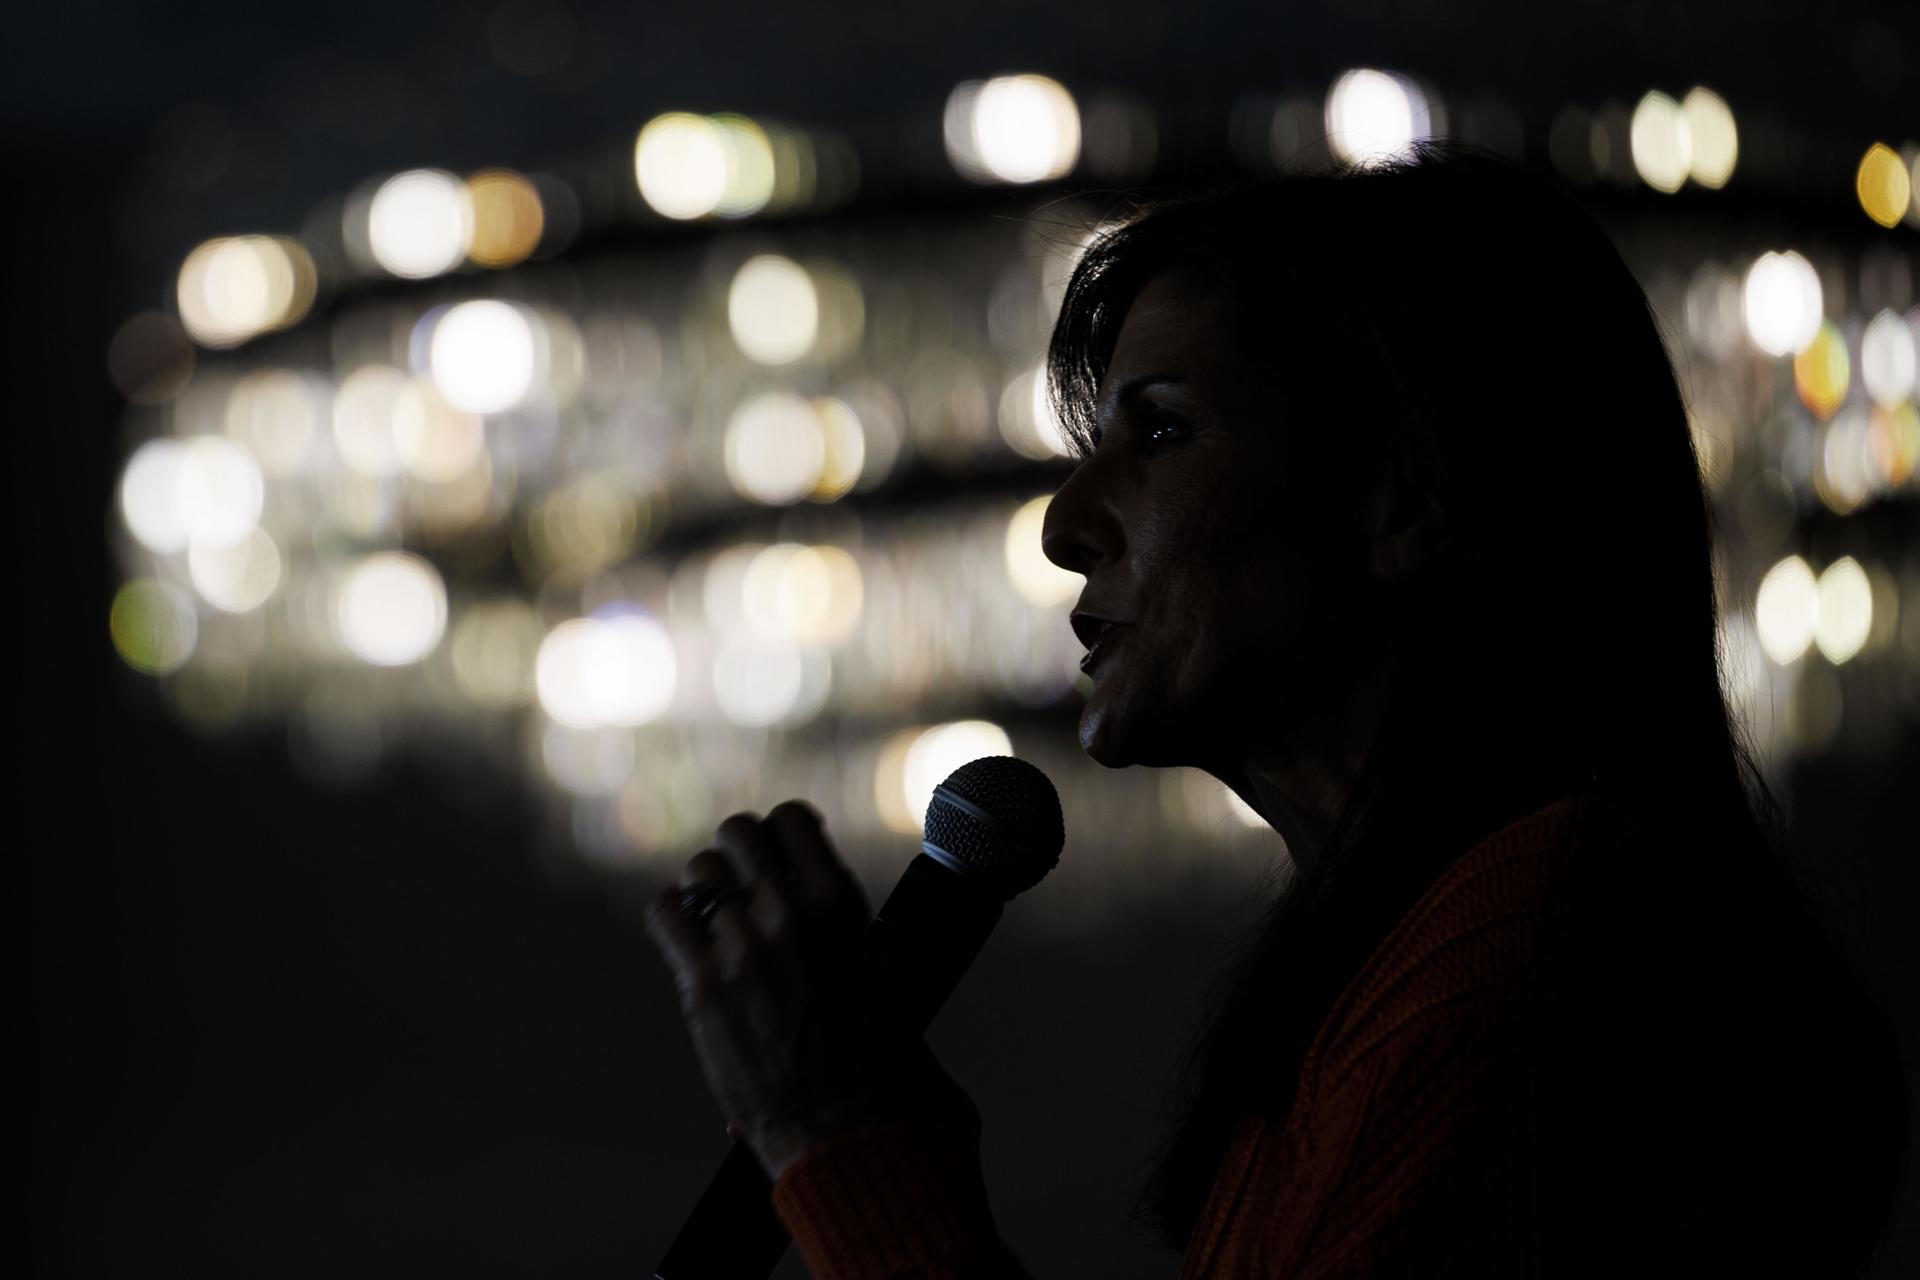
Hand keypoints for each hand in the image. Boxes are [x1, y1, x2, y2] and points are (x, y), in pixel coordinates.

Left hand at [644, 800, 944, 1179]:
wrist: (839, 1118)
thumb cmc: (862, 1049)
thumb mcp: (866, 960)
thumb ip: (824, 914)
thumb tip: (791, 881)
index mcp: (838, 902)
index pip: (790, 818)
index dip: (778, 832)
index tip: (776, 852)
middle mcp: (789, 911)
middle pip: (737, 832)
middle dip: (736, 853)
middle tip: (739, 884)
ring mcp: (742, 945)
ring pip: (698, 870)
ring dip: (704, 889)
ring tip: (714, 919)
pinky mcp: (702, 981)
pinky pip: (665, 913)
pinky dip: (672, 919)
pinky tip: (686, 939)